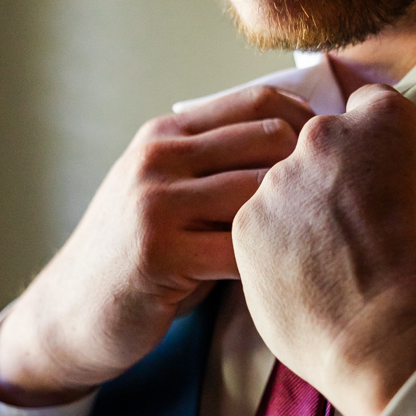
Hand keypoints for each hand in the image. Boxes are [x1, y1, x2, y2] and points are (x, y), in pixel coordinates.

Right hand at [0, 87, 313, 405]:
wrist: (72, 313)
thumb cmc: (139, 258)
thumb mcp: (166, 195)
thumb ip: (217, 171)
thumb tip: (305, 155)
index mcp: (166, 134)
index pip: (257, 103)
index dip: (310, 125)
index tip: (339, 159)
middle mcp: (159, 157)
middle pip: (267, 137)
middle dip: (314, 169)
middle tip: (342, 207)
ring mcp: (155, 202)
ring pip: (258, 190)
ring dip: (297, 219)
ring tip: (321, 246)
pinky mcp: (159, 252)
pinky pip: (239, 250)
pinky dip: (270, 264)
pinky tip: (286, 279)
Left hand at [233, 84, 415, 415]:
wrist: (399, 338)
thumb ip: (407, 162)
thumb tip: (387, 164)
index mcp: (381, 119)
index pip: (360, 109)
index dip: (366, 147)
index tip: (367, 174)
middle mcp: (322, 136)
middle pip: (315, 151)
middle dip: (329, 183)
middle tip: (353, 234)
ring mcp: (278, 181)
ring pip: (282, 194)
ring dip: (298, 220)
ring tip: (331, 270)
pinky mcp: (247, 226)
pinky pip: (258, 232)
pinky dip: (275, 255)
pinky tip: (307, 285)